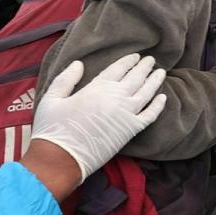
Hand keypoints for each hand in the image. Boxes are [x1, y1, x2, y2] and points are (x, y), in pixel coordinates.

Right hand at [31, 54, 166, 180]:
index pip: (118, 68)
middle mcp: (115, 98)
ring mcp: (126, 114)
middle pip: (136, 77)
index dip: (128, 60)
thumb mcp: (52, 98)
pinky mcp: (130, 131)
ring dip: (155, 81)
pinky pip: (150, 116)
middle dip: (144, 67)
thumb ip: (66, 79)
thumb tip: (79, 63)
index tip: (136, 56)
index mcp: (97, 87)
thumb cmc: (53, 128)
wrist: (62, 158)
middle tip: (151, 60)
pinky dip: (158, 106)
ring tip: (161, 72)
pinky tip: (163, 98)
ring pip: (146, 93)